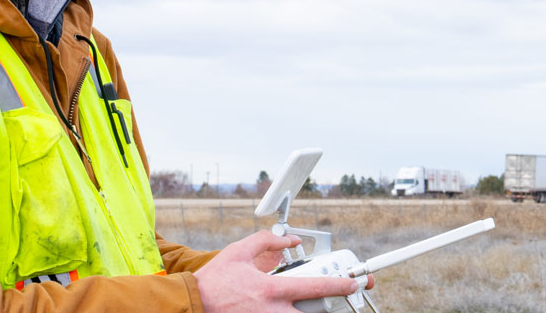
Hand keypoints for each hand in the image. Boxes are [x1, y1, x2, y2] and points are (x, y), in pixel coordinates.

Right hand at [196, 231, 362, 311]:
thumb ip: (267, 241)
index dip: (339, 285)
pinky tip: (293, 306)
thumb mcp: (239, 251)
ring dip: (310, 311)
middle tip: (340, 299)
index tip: (354, 283)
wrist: (191, 304)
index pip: (314, 287)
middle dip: (329, 306)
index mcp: (270, 289)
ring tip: (318, 302)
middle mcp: (272, 311)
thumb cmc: (214, 280)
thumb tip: (290, 240)